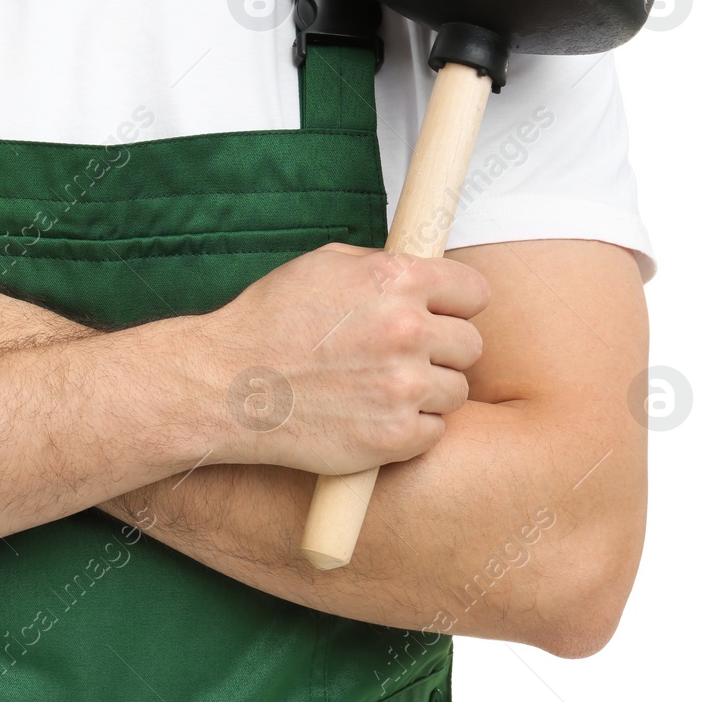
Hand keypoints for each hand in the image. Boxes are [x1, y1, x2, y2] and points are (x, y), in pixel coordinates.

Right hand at [199, 244, 486, 476]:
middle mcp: (406, 331)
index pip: (475, 292)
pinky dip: (409, 427)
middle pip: (471, 345)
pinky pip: (435, 431)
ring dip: (426, 391)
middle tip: (401, 356)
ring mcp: (402, 387)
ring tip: (380, 387)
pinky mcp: (394, 436)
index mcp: (395, 281)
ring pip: (456, 390)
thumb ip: (384, 266)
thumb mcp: (323, 265)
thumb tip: (426, 271)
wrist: (226, 386)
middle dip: (441, 349)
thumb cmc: (270, 322)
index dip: (456, 304)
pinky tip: (372, 414)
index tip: (441, 315)